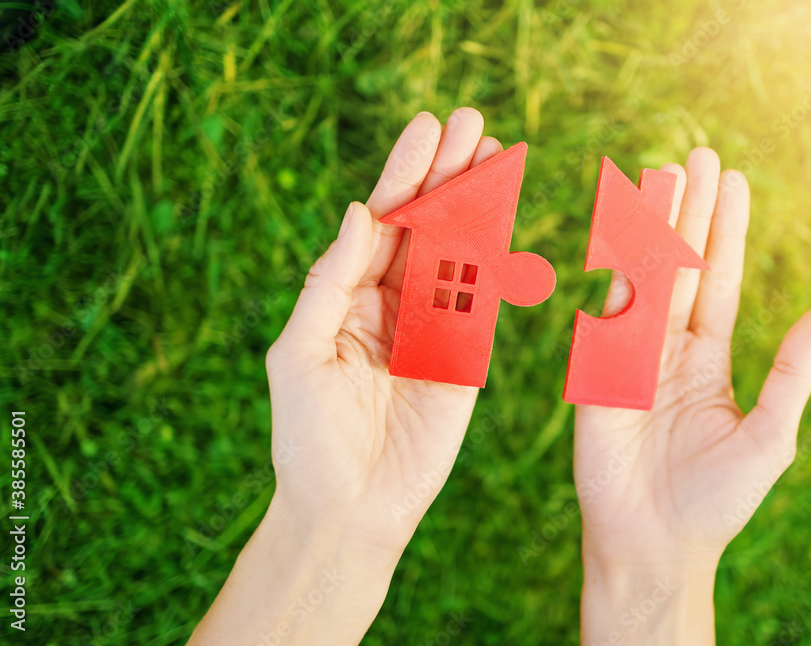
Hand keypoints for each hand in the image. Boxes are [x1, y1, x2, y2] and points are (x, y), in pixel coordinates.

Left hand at [265, 107, 504, 552]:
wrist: (350, 508)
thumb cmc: (308, 435)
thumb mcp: (301, 352)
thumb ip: (330, 282)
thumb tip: (361, 212)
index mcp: (346, 294)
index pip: (381, 222)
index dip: (404, 173)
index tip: (427, 128)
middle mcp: (391, 302)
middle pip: (424, 225)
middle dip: (448, 174)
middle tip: (472, 123)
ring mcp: (433, 327)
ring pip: (459, 253)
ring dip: (479, 205)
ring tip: (497, 153)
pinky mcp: (467, 356)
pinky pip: (484, 300)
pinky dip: (498, 260)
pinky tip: (509, 218)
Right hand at [574, 148, 810, 643]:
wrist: (652, 544)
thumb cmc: (715, 501)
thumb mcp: (769, 436)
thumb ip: (792, 373)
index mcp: (706, 359)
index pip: (718, 280)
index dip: (726, 231)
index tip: (732, 181)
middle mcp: (667, 349)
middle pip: (680, 266)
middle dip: (688, 212)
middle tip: (696, 155)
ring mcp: (628, 358)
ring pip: (641, 279)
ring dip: (649, 228)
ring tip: (658, 175)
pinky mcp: (596, 374)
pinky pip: (603, 316)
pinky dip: (608, 273)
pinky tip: (615, 232)